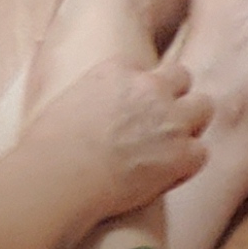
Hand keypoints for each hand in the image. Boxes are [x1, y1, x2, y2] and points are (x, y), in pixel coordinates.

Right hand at [21, 60, 209, 224]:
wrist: (55, 179)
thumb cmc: (44, 152)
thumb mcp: (61, 105)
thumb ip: (84, 93)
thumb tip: (66, 76)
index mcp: (117, 70)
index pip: (146, 69)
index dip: (144, 91)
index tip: (133, 111)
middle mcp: (150, 87)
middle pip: (183, 78)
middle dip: (176, 99)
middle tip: (160, 126)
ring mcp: (171, 118)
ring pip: (203, 108)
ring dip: (190, 126)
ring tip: (169, 149)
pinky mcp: (181, 153)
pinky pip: (200, 153)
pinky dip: (186, 166)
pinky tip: (165, 177)